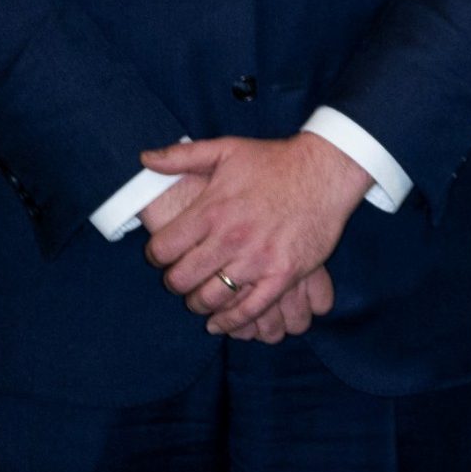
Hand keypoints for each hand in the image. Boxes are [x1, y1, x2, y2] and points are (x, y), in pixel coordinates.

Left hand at [141, 134, 373, 337]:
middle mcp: (230, 238)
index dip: (157, 256)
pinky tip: (220, 322)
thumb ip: (182, 155)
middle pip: (181, 279)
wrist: (326, 171)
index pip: (162, 250)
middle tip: (183, 277)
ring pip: (210, 298)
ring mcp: (257, 259)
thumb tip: (144, 159)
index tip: (165, 255)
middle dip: (176, 282)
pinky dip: (230, 321)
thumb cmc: (275, 161)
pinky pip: (249, 310)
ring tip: (201, 296)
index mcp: (211, 211)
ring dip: (199, 302)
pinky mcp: (283, 274)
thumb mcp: (226, 149)